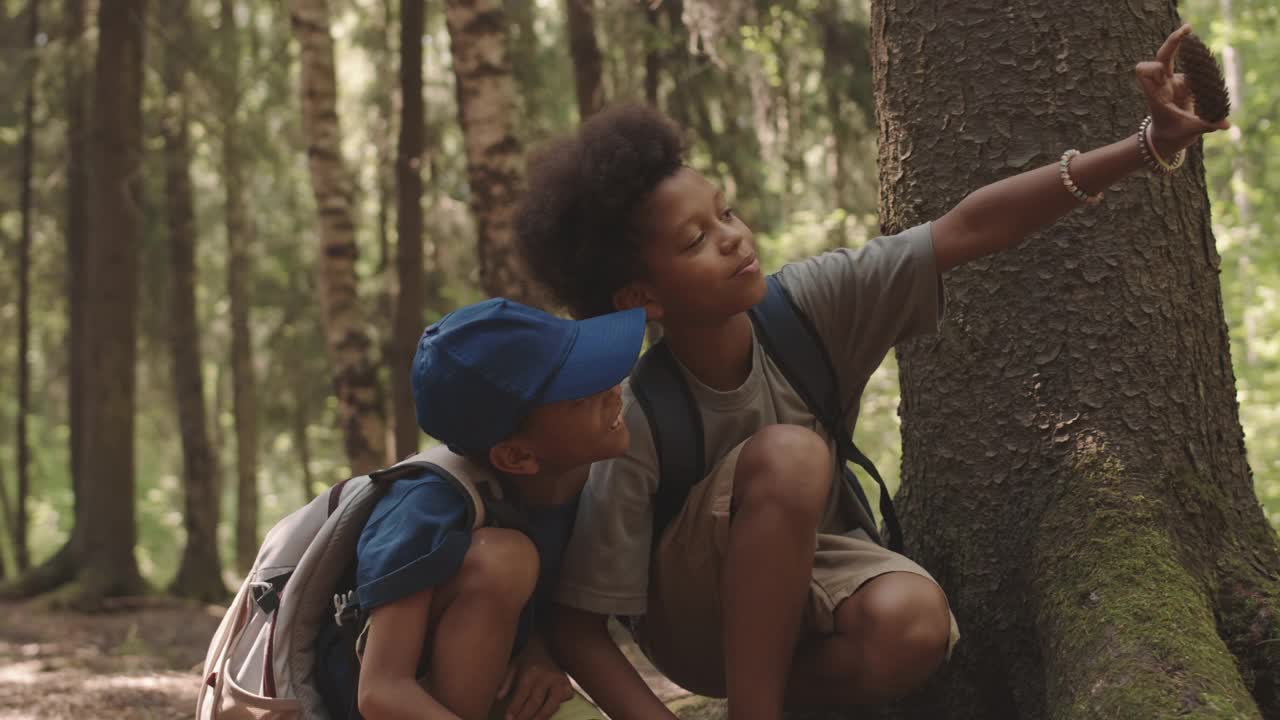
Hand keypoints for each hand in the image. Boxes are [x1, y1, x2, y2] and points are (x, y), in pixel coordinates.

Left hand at [497, 652, 575, 719]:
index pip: (522, 695)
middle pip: (536, 702)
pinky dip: (556, 710)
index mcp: (532, 672)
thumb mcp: (513, 666)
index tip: (508, 718)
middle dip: (525, 716)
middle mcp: (547, 677)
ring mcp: (559, 681)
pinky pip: (563, 701)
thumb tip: (498, 697)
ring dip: (540, 717)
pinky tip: (546, 715)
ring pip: (551, 706)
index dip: (515, 708)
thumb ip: (505, 681)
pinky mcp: (568, 684)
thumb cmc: (526, 660)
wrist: (546, 647)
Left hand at [1134, 24, 1229, 156]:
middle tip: (1188, 28)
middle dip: (1173, 41)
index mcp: (1157, 93)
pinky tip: (1213, 78)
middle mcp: (1164, 84)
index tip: (1162, 71)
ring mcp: (1175, 82)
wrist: (1166, 139)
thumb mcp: (1189, 130)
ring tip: (1205, 72)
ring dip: (1198, 60)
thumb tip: (1227, 124)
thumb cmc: (1171, 134)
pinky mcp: (1186, 83)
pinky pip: (1197, 70)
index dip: (1152, 68)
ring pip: (1185, 62)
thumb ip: (1207, 125)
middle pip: (1163, 56)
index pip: (1144, 71)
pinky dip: (1206, 71)